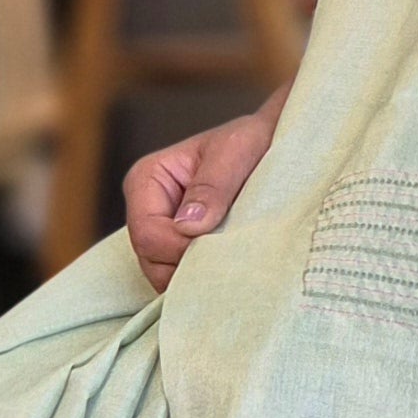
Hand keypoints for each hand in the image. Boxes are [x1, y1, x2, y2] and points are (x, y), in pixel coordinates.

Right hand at [124, 93, 284, 290]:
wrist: (272, 143)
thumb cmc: (251, 140)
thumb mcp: (236, 151)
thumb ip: (212, 186)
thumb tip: (187, 225)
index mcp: (147, 179)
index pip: (148, 234)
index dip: (180, 250)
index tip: (220, 245)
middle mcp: (145, 209)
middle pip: (152, 261)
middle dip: (188, 267)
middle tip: (231, 259)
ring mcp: (161, 231)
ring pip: (165, 275)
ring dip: (198, 274)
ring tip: (232, 259)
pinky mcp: (179, 247)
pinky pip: (182, 276)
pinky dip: (203, 277)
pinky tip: (228, 266)